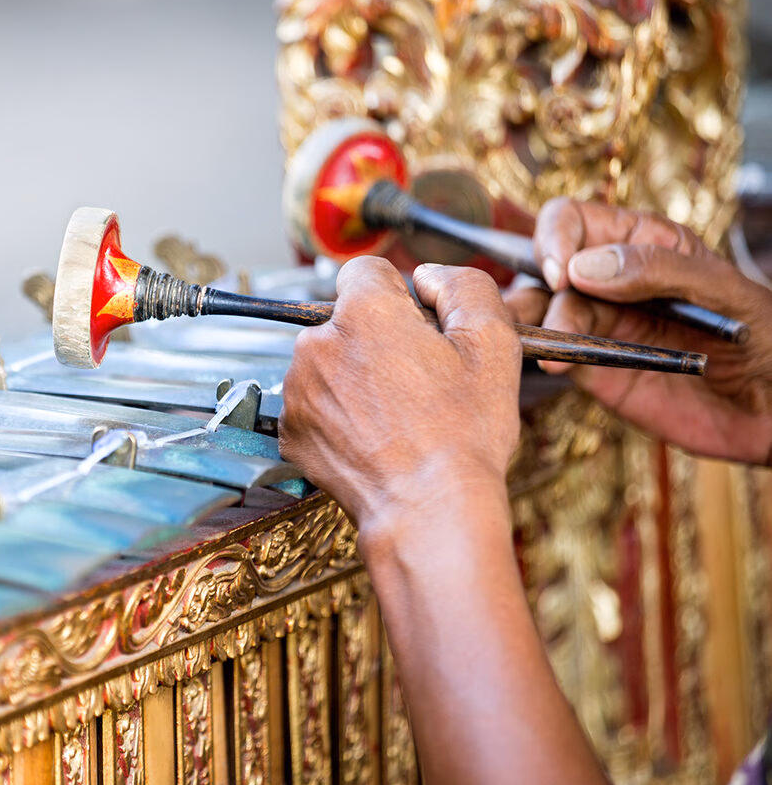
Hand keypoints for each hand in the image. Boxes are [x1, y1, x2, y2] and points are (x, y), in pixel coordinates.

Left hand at [278, 256, 521, 544]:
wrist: (429, 512)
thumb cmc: (463, 434)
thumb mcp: (493, 343)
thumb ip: (463, 286)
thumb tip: (429, 277)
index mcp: (363, 312)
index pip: (368, 271)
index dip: (400, 297)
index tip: (419, 330)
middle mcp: (318, 344)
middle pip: (346, 319)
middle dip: (376, 339)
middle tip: (417, 381)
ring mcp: (298, 391)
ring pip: (329, 362)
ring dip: (355, 376)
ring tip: (397, 415)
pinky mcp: (291, 432)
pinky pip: (316, 404)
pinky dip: (339, 415)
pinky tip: (374, 438)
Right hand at [503, 197, 771, 464]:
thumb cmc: (765, 337)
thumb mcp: (724, 289)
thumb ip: (658, 269)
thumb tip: (583, 267)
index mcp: (640, 242)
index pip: (571, 220)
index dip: (555, 239)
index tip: (563, 273)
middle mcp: (609, 281)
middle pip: (543, 267)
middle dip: (535, 286)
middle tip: (545, 313)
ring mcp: (598, 325)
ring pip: (538, 311)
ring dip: (525, 321)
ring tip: (530, 339)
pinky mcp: (594, 370)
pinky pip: (555, 354)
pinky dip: (542, 355)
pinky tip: (550, 362)